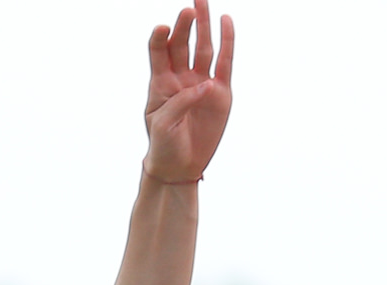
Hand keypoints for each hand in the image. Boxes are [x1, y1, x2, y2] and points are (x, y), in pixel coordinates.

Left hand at [143, 0, 234, 184]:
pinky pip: (225, 63)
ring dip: (204, 26)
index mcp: (160, 82)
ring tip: (203, 2)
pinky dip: (227, 43)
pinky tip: (226, 22)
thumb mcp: (163, 125)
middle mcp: (181, 77)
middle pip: (182, 43)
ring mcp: (201, 82)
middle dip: (185, 25)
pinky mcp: (221, 93)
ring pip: (204, 47)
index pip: (159, 51)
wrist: (180, 167)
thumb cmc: (163, 145)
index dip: (159, 38)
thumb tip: (206, 86)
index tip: (162, 29)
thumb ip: (180, 103)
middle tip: (189, 9)